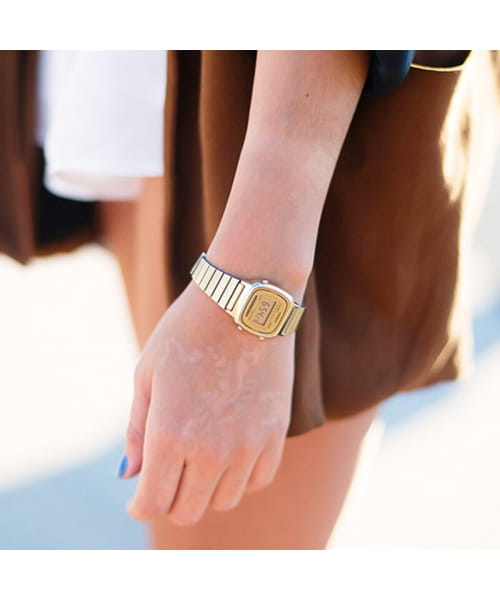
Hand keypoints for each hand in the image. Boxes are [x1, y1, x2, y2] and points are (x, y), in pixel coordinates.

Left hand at [120, 280, 295, 524]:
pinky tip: (229, 455)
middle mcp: (212, 450)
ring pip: (224, 501)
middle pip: (187, 510)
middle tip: (166, 476)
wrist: (244, 303)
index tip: (137, 498)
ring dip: (205, 490)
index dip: (139, 506)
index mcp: (171, 434)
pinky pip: (258, 481)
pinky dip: (239, 479)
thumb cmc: (186, 332)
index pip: (153, 503)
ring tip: (197, 460)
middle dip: (169, 500)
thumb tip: (130, 475)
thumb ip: (137, 431)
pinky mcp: (275, 434)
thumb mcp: (147, 374)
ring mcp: (249, 445)